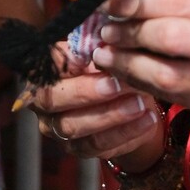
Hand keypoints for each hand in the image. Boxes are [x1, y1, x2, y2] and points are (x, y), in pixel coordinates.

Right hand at [30, 58, 163, 163]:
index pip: (46, 65)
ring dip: (111, 115)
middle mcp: (42, 102)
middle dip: (88, 92)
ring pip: (76, 127)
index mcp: (43, 71)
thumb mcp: (106, 50)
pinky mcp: (79, 149)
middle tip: (119, 84)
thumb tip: (107, 40)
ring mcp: (58, 128)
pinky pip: (98, 147)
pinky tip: (147, 121)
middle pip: (53, 100)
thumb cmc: (111, 66)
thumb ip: (100, 45)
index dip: (67, 61)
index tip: (96, 54)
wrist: (126, 99)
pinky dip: (126, 135)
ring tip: (140, 103)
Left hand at [92, 0, 189, 125]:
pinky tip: (131, 75)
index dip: (137, 2)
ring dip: (128, 66)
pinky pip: (180, 97)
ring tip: (105, 55)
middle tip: (103, 28)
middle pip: (170, 39)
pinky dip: (148, 86)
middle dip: (127, 34)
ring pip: (169, 76)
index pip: (180, 1)